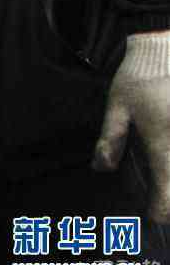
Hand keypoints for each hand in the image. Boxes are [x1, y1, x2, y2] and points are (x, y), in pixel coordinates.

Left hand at [92, 31, 169, 222]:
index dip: (161, 210)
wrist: (164, 49)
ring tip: (165, 182)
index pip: (169, 194)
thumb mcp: (117, 107)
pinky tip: (169, 155)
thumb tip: (101, 168)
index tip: (154, 215)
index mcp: (164, 145)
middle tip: (162, 201)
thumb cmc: (138, 78)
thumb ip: (111, 139)